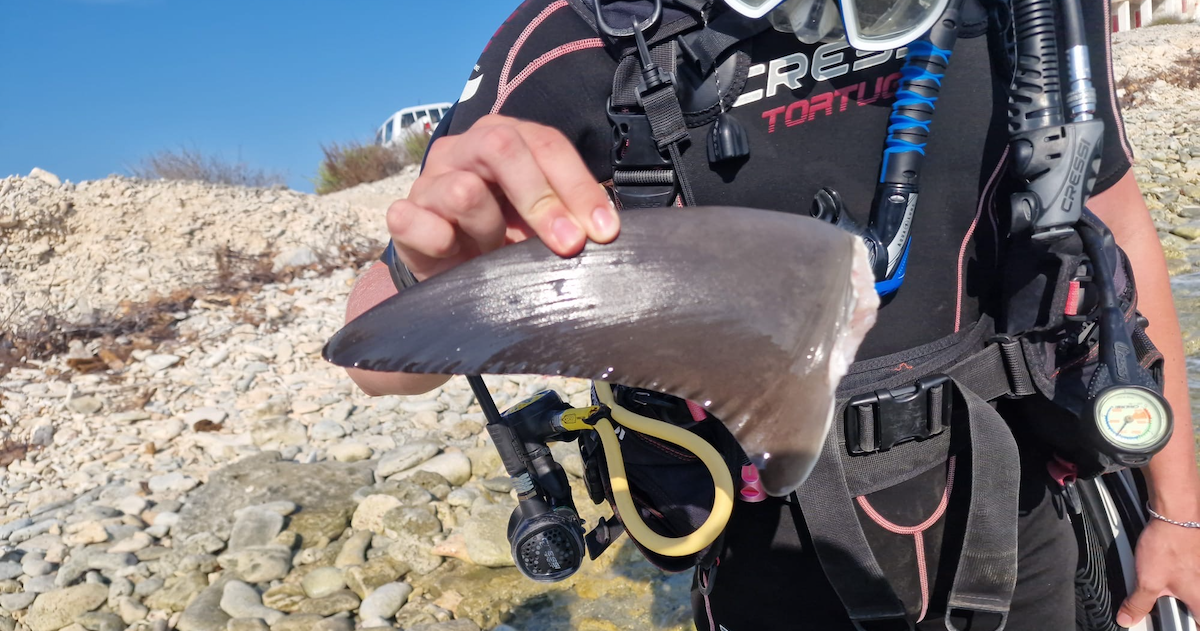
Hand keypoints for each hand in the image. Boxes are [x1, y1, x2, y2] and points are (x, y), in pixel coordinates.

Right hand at [388, 114, 618, 280]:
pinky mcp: (403, 214)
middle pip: (504, 148)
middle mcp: (464, 149)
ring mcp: (429, 180)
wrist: (454, 269)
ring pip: (464, 191)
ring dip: (490, 232)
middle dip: (542, 200)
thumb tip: (605, 229)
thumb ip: (569, 213)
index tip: (604, 232)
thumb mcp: (541, 220)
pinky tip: (455, 255)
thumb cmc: (506, 237)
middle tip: (569, 245)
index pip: (547, 144)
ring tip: (494, 252)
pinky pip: (416, 221)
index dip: (578, 187)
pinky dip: (441, 242)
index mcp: (504, 137)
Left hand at [1116, 517, 1199, 627]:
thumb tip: (1128, 619)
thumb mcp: (1147, 581)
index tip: (1173, 621)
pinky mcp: (1199, 557)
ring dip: (1181, 589)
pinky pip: (1193, 573)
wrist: (1176, 515)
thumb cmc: (1168, 546)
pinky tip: (1170, 565)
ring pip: (1194, 588)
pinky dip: (1182, 573)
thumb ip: (1138, 604)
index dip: (1188, 625)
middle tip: (1165, 602)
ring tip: (1166, 578)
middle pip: (1197, 606)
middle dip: (1181, 607)